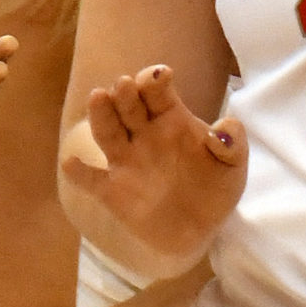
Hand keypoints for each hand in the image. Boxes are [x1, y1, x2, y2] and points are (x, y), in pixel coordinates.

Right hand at [60, 64, 245, 277]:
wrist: (200, 230)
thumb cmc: (214, 188)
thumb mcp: (234, 167)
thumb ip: (232, 144)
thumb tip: (225, 129)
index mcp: (170, 119)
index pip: (157, 91)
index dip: (155, 80)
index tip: (160, 76)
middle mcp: (143, 134)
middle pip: (129, 106)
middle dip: (127, 93)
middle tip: (125, 84)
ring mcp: (125, 162)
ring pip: (107, 133)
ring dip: (101, 115)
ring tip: (98, 98)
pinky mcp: (112, 192)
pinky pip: (92, 181)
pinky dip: (80, 174)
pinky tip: (71, 164)